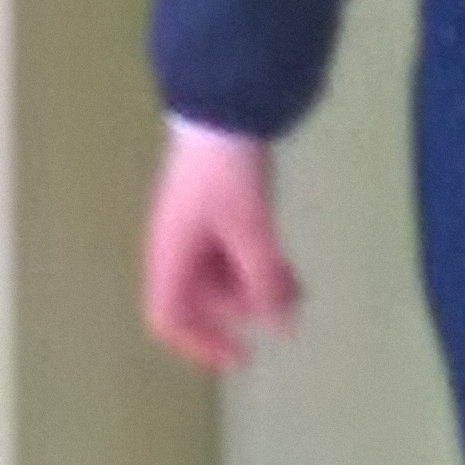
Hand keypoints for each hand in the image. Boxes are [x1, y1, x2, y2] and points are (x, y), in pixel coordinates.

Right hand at [144, 125, 302, 371]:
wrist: (223, 108)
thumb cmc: (229, 174)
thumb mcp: (251, 231)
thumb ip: (266, 282)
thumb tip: (283, 329)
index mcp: (171, 256)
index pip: (169, 318)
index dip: (201, 344)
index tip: (240, 356)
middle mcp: (175, 245)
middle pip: (202, 297)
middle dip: (244, 308)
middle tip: (288, 308)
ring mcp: (193, 224)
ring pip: (220, 273)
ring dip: (255, 284)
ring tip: (296, 285)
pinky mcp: (212, 205)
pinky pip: (229, 249)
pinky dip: (255, 261)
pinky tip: (286, 262)